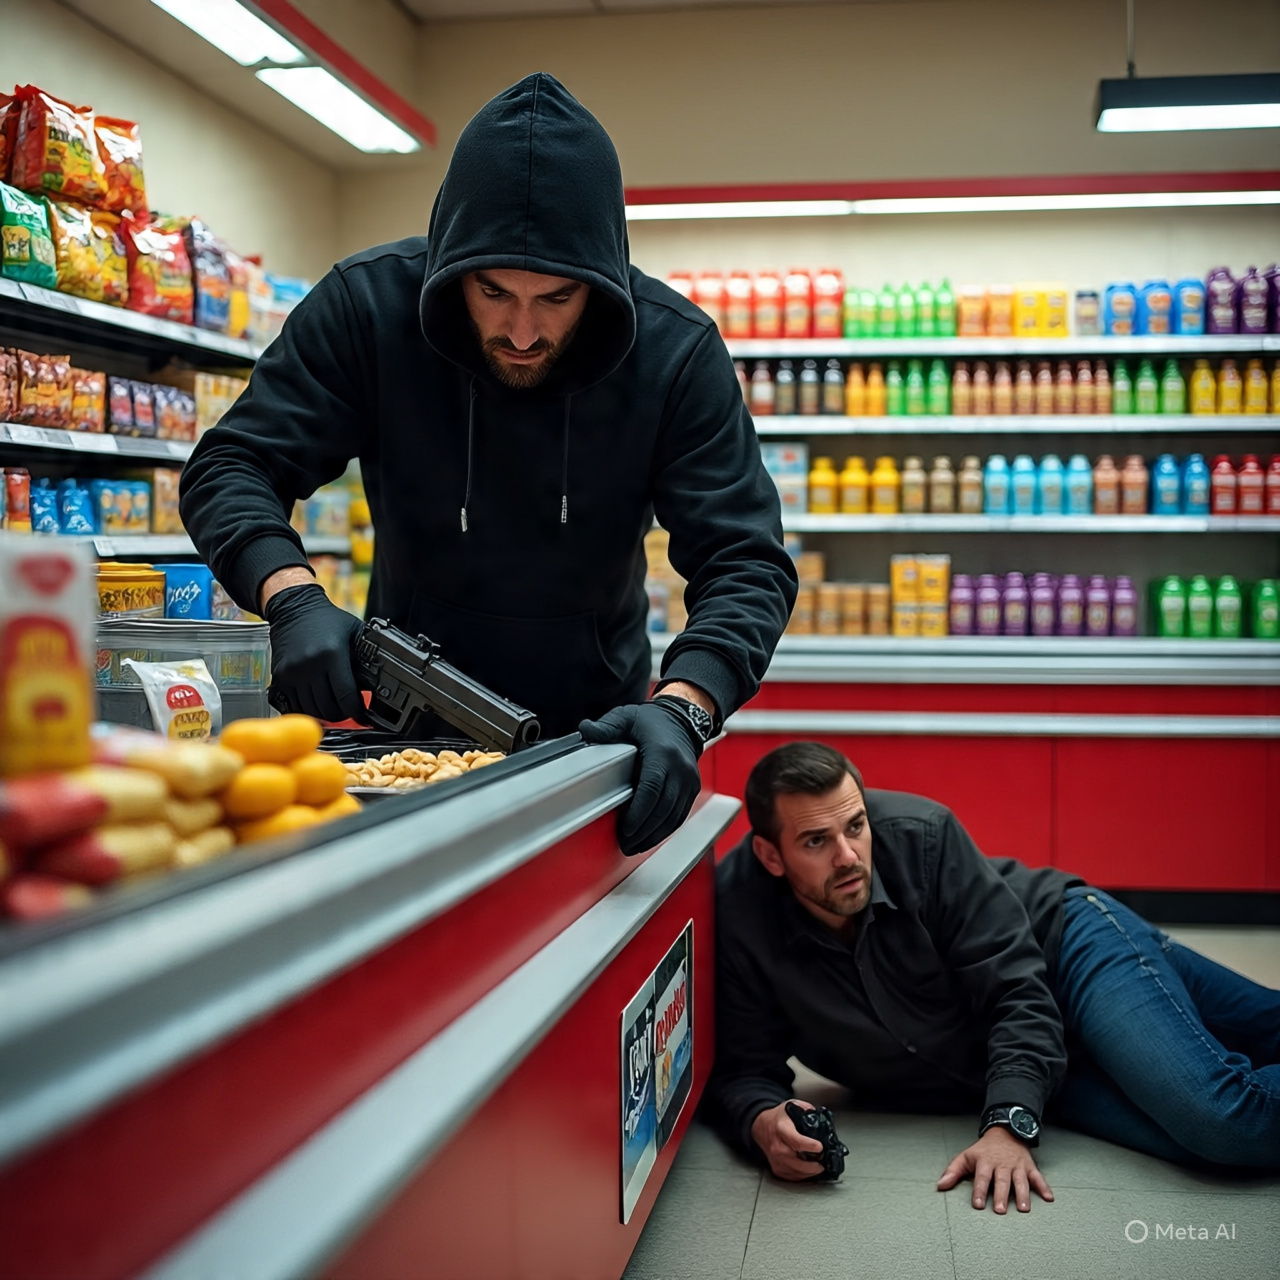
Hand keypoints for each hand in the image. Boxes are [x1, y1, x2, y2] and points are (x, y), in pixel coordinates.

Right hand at [264, 583, 366, 723]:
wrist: (293, 608)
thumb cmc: (327, 620)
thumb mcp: (355, 632)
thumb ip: (366, 655)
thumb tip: (381, 681)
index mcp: (332, 654)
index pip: (346, 696)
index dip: (357, 710)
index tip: (362, 714)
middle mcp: (310, 665)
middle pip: (329, 708)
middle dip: (343, 713)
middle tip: (349, 709)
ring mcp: (292, 673)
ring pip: (312, 710)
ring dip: (325, 713)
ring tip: (334, 707)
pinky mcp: (280, 677)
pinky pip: (294, 705)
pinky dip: (308, 709)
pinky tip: (317, 702)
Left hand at [578, 700, 701, 855]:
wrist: (681, 719)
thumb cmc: (653, 721)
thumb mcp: (626, 717)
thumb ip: (606, 727)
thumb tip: (586, 729)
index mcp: (662, 753)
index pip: (652, 789)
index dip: (639, 813)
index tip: (625, 829)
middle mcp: (680, 768)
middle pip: (663, 808)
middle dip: (644, 830)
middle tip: (625, 843)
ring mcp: (689, 780)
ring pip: (673, 816)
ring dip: (654, 835)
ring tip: (634, 845)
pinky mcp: (692, 788)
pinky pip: (680, 815)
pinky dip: (665, 830)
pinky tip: (650, 837)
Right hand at [750, 1100, 826, 1180]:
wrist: (761, 1126)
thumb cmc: (778, 1117)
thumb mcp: (791, 1106)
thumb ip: (806, 1109)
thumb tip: (819, 1115)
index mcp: (781, 1129)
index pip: (796, 1141)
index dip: (810, 1145)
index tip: (820, 1147)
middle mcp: (777, 1145)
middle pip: (796, 1161)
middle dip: (812, 1165)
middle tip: (822, 1163)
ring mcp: (775, 1158)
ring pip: (794, 1171)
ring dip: (808, 1172)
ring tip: (818, 1168)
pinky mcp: (776, 1167)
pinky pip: (790, 1176)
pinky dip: (801, 1176)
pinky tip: (808, 1171)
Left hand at [936, 1126, 1053, 1212]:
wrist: (1005, 1131)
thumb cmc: (983, 1150)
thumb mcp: (966, 1157)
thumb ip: (953, 1172)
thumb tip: (940, 1186)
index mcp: (985, 1162)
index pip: (981, 1177)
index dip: (979, 1190)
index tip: (978, 1204)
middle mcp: (1002, 1164)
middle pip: (1001, 1181)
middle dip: (1001, 1195)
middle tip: (1000, 1210)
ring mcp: (1017, 1166)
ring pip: (1020, 1180)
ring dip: (1022, 1194)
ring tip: (1023, 1209)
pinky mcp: (1029, 1166)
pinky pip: (1038, 1177)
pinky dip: (1044, 1186)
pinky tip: (1049, 1198)